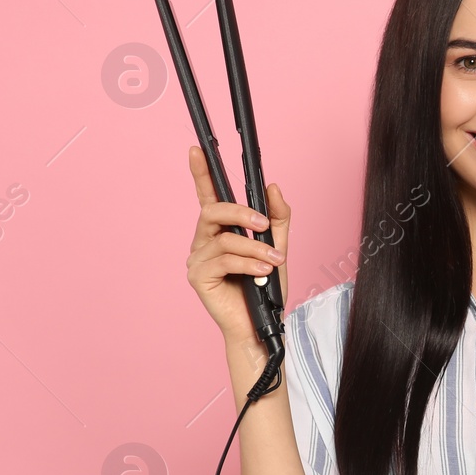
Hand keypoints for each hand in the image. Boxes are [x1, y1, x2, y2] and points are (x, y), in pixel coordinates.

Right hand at [185, 145, 290, 340]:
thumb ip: (277, 218)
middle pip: (213, 211)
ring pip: (224, 238)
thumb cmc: (264, 288)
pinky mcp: (198, 276)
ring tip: (273, 259)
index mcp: (220, 231)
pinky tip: (263, 270)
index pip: (208, 196)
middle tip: (264, 224)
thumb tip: (272, 187)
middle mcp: (204, 241)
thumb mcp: (278, 247)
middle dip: (241, 213)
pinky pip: (223, 259)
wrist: (260, 324)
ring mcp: (198, 259)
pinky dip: (248, 262)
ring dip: (254, 246)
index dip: (201, 173)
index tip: (197, 150)